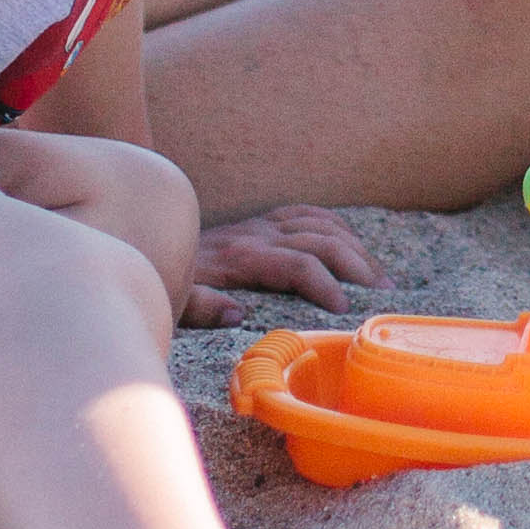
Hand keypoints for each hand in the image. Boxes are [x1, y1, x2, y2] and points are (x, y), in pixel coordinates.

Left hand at [183, 200, 378, 319]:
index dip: (324, 284)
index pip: (297, 263)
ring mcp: (261, 225)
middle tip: (382, 293)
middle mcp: (256, 236)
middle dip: (355, 264)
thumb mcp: (174, 302)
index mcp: (240, 258)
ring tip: (378, 275)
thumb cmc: (165, 282)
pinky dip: (335, 225)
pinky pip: (308, 213)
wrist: (147, 242)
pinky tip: (352, 243)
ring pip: (321, 224)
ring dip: (353, 247)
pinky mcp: (262, 222)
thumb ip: (200, 307)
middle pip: (320, 240)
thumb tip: (236, 315)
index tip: (345, 309)